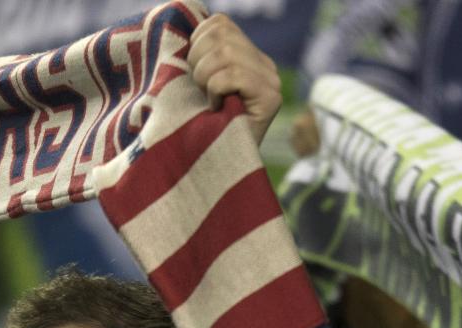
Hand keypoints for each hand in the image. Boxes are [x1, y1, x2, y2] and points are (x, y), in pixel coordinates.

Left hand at [189, 14, 281, 142]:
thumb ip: (202, 57)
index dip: (197, 43)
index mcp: (249, 56)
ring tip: (208, 100)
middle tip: (200, 91)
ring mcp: (271, 81)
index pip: (219, 24)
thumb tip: (189, 33)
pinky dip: (215, 90)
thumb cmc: (203, 129)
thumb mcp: (198, 85)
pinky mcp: (271, 99)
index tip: (194, 74)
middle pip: (221, 34)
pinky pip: (233, 75)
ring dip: (204, 77)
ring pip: (226, 52)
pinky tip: (217, 108)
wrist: (219, 169)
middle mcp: (265, 65)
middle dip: (198, 61)